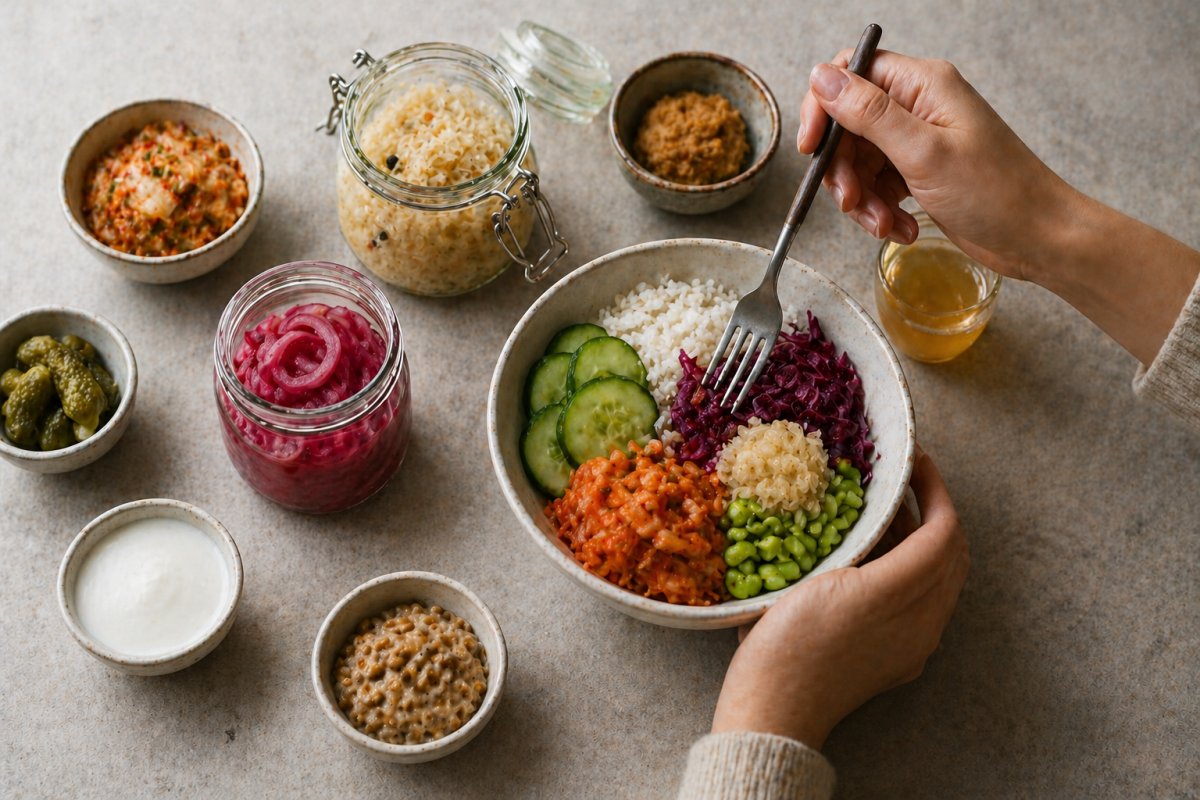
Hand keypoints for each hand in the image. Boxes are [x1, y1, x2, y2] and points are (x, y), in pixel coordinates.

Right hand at [710, 448, 968, 749]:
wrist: (771, 709)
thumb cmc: (795, 642)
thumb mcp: (840, 582)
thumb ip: (886, 548)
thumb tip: (903, 507)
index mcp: (914, 603)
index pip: (946, 532)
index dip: (934, 489)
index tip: (913, 458)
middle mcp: (923, 626)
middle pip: (948, 555)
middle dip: (933, 509)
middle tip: (901, 479)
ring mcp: (908, 646)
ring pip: (933, 577)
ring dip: (919, 537)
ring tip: (881, 508)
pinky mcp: (889, 659)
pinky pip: (915, 601)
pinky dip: (905, 567)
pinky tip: (866, 554)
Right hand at [798, 49, 1075, 283]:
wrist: (1038, 238)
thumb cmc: (996, 192)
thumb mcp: (922, 152)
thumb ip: (868, 113)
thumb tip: (821, 76)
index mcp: (923, 85)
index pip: (852, 73)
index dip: (824, 108)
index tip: (812, 148)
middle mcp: (918, 107)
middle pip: (849, 125)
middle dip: (843, 169)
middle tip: (851, 202)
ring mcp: (919, 141)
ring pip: (860, 162)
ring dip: (862, 198)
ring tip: (884, 224)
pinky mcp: (920, 173)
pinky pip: (878, 186)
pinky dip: (880, 211)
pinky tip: (902, 228)